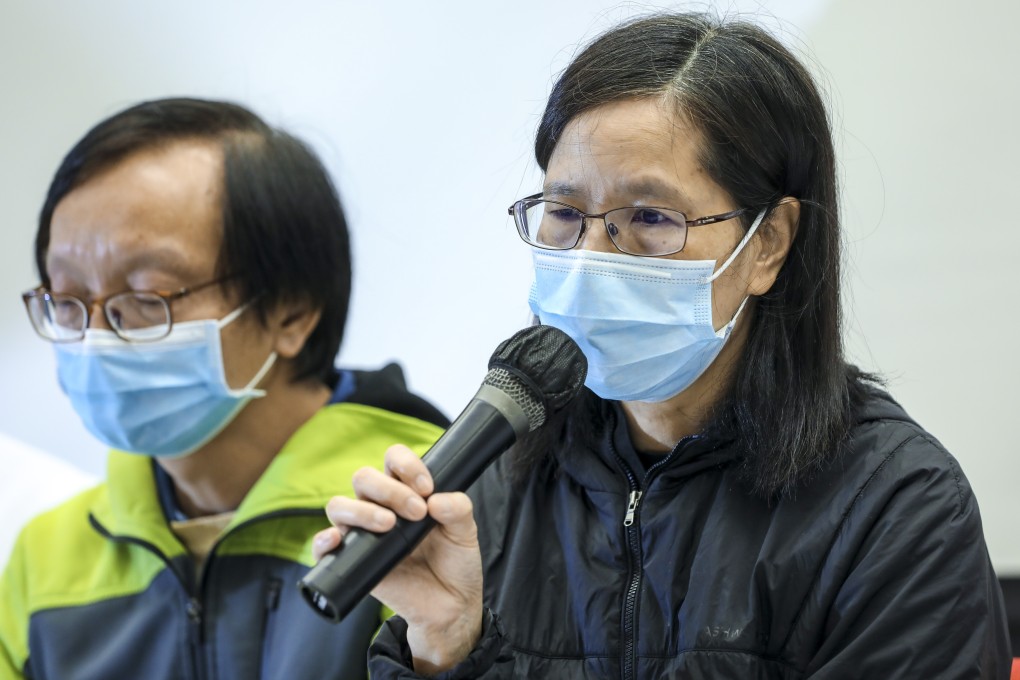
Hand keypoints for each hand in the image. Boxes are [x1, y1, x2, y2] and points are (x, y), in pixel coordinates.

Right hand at [313, 443, 483, 673]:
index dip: (407, 465)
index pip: (393, 460)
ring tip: (389, 525)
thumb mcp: (465, 532)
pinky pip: (322, 546)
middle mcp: (379, 506)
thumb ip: (458, 509)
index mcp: (406, 491)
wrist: (450, 606)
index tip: (427, 487)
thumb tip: (437, 500)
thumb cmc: (454, 562)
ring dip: (362, 510)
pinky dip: (322, 540)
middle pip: (364, 478)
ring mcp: (362, 533)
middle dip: (389, 490)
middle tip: (416, 512)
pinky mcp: (351, 561)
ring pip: (340, 505)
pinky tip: (336, 539)